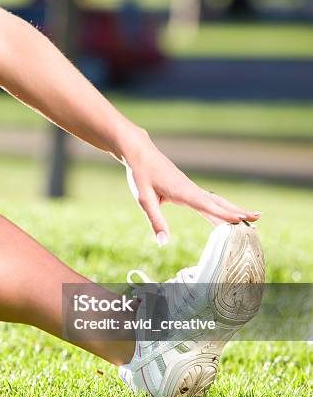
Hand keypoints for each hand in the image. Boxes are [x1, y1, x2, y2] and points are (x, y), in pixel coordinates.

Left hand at [121, 129, 259, 245]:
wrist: (139, 152)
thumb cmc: (140, 174)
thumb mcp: (143, 199)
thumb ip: (155, 220)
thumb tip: (163, 243)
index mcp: (181, 192)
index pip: (205, 205)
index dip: (223, 214)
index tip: (241, 220)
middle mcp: (190, 189)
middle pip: (217, 202)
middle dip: (237, 211)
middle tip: (257, 220)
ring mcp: (190, 187)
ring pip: (215, 200)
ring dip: (232, 209)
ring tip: (251, 218)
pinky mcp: (187, 188)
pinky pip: (208, 199)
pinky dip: (220, 206)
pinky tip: (225, 213)